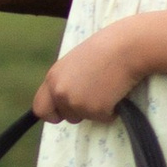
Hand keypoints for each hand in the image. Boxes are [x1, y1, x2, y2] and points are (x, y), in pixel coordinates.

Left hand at [33, 24, 147, 123]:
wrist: (126, 48)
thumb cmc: (104, 49)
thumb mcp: (74, 63)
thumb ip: (65, 80)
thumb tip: (64, 98)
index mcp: (53, 78)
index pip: (40, 108)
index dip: (52, 112)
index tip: (62, 112)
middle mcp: (60, 93)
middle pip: (64, 116)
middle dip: (76, 112)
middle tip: (92, 96)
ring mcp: (77, 104)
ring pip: (84, 117)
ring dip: (95, 109)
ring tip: (107, 88)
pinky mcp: (96, 111)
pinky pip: (104, 118)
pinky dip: (111, 110)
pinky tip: (116, 91)